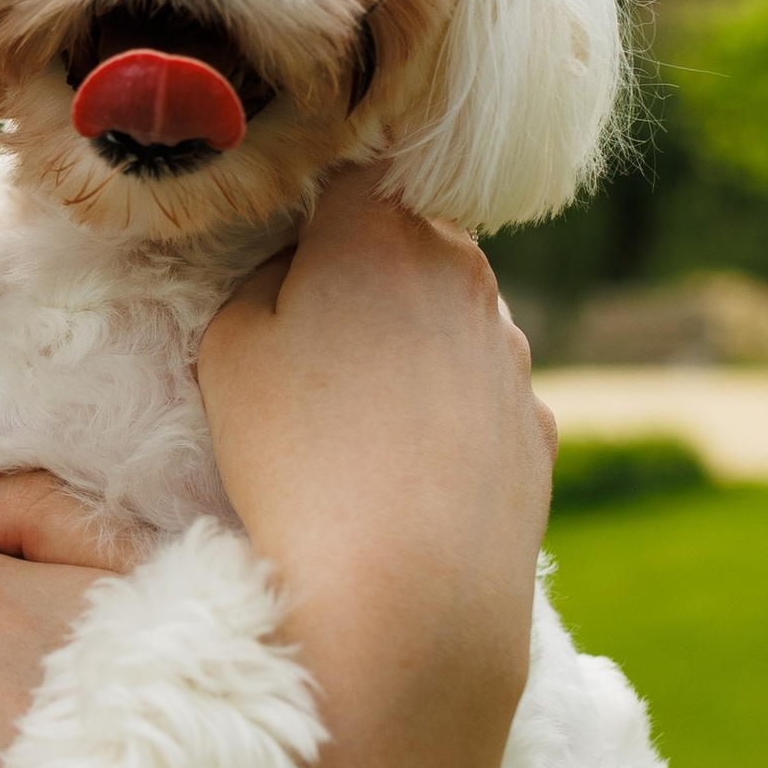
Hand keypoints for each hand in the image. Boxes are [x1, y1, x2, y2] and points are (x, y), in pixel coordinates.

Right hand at [197, 168, 550, 736]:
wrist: (410, 594)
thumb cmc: (297, 459)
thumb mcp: (228, 347)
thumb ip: (265, 280)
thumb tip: (302, 269)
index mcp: (379, 229)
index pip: (348, 173)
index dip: (313, 204)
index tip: (284, 251)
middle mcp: (464, 269)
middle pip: (407, 245)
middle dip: (364, 279)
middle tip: (311, 353)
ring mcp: (512, 349)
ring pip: (450, 322)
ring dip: (410, 351)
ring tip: (356, 434)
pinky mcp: (538, 423)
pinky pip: (481, 397)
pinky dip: (447, 421)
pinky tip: (408, 479)